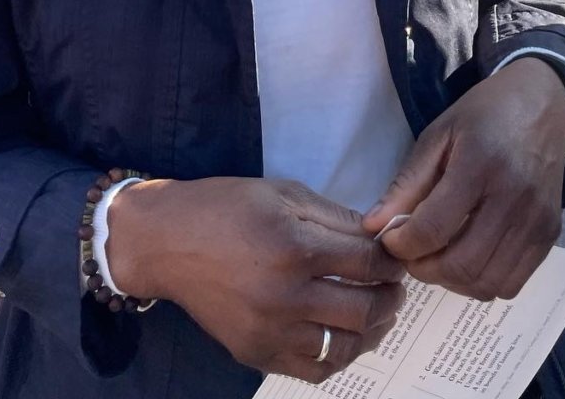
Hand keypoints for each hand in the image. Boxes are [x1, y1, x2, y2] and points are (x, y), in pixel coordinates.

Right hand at [106, 176, 404, 381]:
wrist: (168, 242)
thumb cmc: (227, 207)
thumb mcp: (284, 194)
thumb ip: (335, 217)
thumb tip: (379, 236)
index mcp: (296, 245)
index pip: (368, 262)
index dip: (391, 260)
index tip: (396, 256)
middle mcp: (286, 294)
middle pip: (364, 308)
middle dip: (391, 296)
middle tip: (395, 286)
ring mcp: (271, 330)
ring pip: (345, 345)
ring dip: (373, 330)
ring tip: (378, 313)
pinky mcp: (256, 353)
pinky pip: (314, 369)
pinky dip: (339, 356)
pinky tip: (345, 336)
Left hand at [361, 59, 564, 301]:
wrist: (543, 106)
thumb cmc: (485, 114)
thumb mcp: (438, 134)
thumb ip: (407, 183)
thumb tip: (373, 227)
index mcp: (479, 165)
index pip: (433, 227)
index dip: (402, 245)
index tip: (390, 240)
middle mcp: (513, 198)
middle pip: (461, 264)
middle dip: (423, 269)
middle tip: (411, 254)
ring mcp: (536, 222)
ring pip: (486, 283)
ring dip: (452, 282)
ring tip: (437, 258)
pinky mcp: (551, 236)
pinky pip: (512, 283)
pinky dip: (482, 283)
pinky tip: (469, 258)